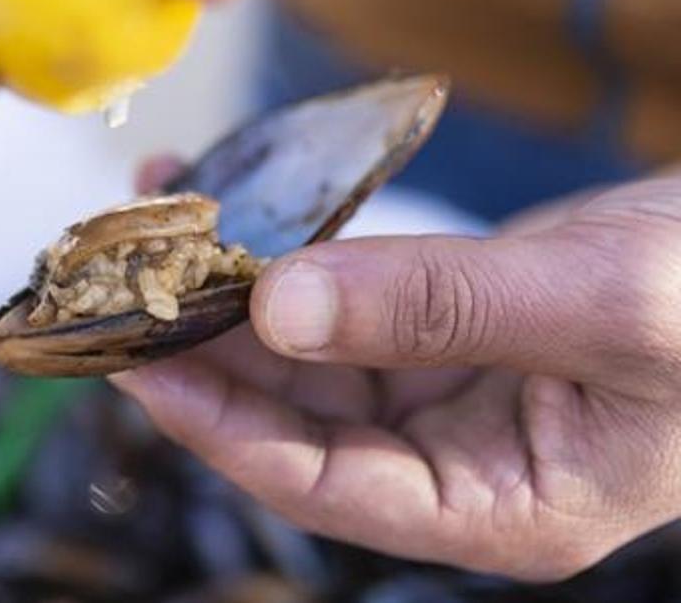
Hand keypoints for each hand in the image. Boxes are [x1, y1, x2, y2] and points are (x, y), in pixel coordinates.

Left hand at [114, 164, 680, 580]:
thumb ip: (440, 308)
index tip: (143, 369)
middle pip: (297, 422)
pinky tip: (232, 217)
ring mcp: (441, 395)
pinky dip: (286, 264)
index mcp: (499, 508)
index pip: (326, 486)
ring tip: (161, 234)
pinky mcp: (435, 330)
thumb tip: (280, 308)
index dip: (226, 430)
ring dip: (232, 300)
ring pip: (307, 359)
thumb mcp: (599, 306)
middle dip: (210, 357)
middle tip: (125, 292)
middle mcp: (455, 463)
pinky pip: (340, 303)